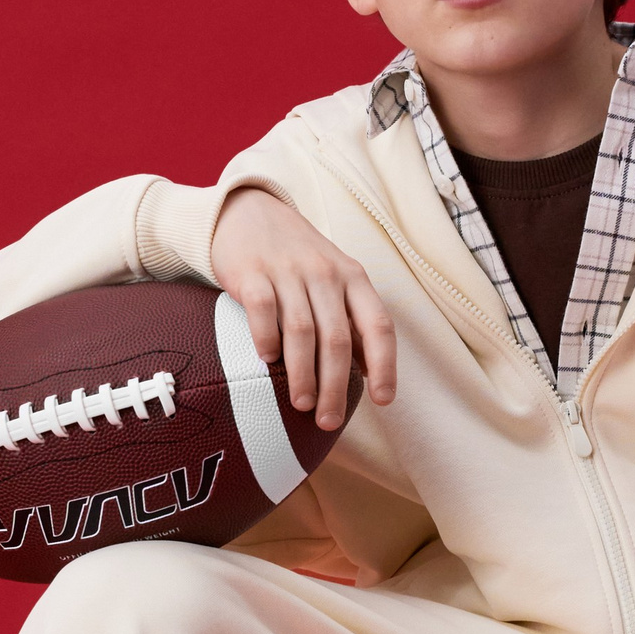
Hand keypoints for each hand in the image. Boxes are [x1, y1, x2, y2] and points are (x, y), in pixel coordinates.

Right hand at [209, 187, 397, 432]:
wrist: (249, 213)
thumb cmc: (297, 258)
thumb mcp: (334, 279)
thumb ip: (351, 320)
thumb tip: (370, 374)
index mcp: (353, 278)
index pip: (378, 325)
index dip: (385, 365)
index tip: (383, 401)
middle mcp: (325, 274)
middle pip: (337, 339)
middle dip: (335, 386)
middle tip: (329, 421)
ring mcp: (287, 272)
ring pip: (302, 331)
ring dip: (302, 374)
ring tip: (302, 405)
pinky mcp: (251, 273)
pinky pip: (263, 311)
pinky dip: (266, 339)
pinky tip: (267, 361)